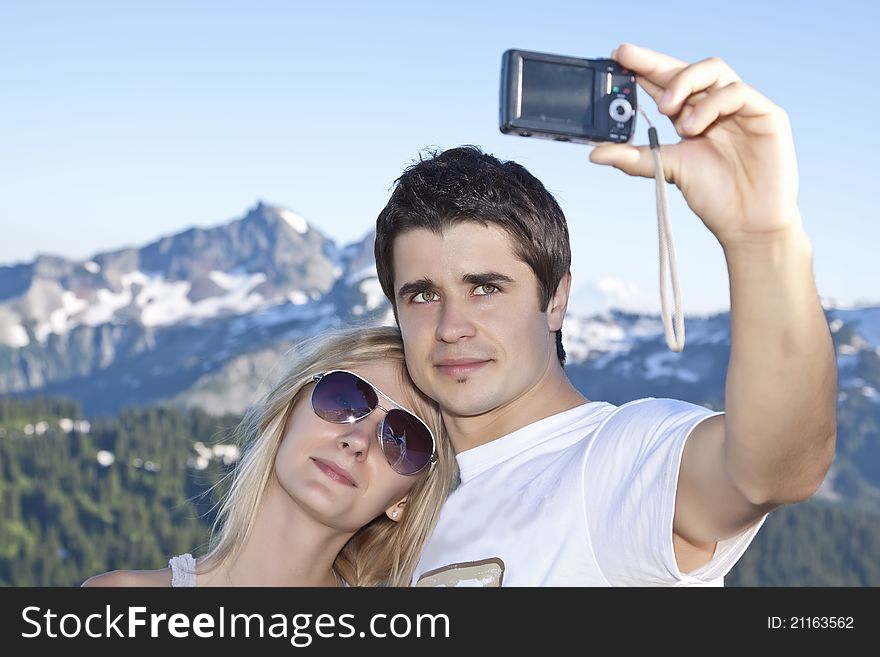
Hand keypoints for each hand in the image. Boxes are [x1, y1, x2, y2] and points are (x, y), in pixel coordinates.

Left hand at [590, 43, 802, 246]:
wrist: (748, 224)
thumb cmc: (714, 197)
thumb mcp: (667, 170)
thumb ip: (634, 158)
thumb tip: (595, 153)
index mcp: (690, 116)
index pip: (665, 83)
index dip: (642, 67)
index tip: (616, 58)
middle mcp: (714, 106)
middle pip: (685, 69)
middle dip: (654, 61)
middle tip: (628, 61)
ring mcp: (741, 108)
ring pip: (712, 70)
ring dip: (683, 84)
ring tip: (667, 113)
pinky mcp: (766, 114)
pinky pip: (736, 93)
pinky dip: (710, 105)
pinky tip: (693, 127)